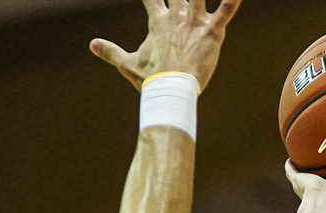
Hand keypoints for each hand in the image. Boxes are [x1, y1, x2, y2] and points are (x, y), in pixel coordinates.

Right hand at [90, 0, 240, 91]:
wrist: (171, 91)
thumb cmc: (151, 79)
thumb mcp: (127, 64)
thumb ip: (111, 52)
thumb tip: (92, 45)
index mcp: (157, 21)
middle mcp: (176, 16)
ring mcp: (194, 22)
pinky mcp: (212, 31)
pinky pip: (226, 10)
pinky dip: (233, 0)